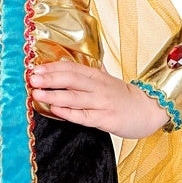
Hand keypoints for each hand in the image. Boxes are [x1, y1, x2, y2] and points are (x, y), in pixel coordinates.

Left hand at [28, 57, 168, 138]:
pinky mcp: (106, 119)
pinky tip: (55, 109)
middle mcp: (98, 87)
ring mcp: (102, 103)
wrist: (149, 109)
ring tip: (37, 93)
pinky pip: (84, 116)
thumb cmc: (123, 96)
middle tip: (32, 78)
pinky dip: (69, 113)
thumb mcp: (107, 79)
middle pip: (71, 80)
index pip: (71, 68)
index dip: (52, 68)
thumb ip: (89, 72)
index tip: (35, 68)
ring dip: (55, 95)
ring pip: (75, 97)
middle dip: (50, 78)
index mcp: (97, 76)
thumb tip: (68, 63)